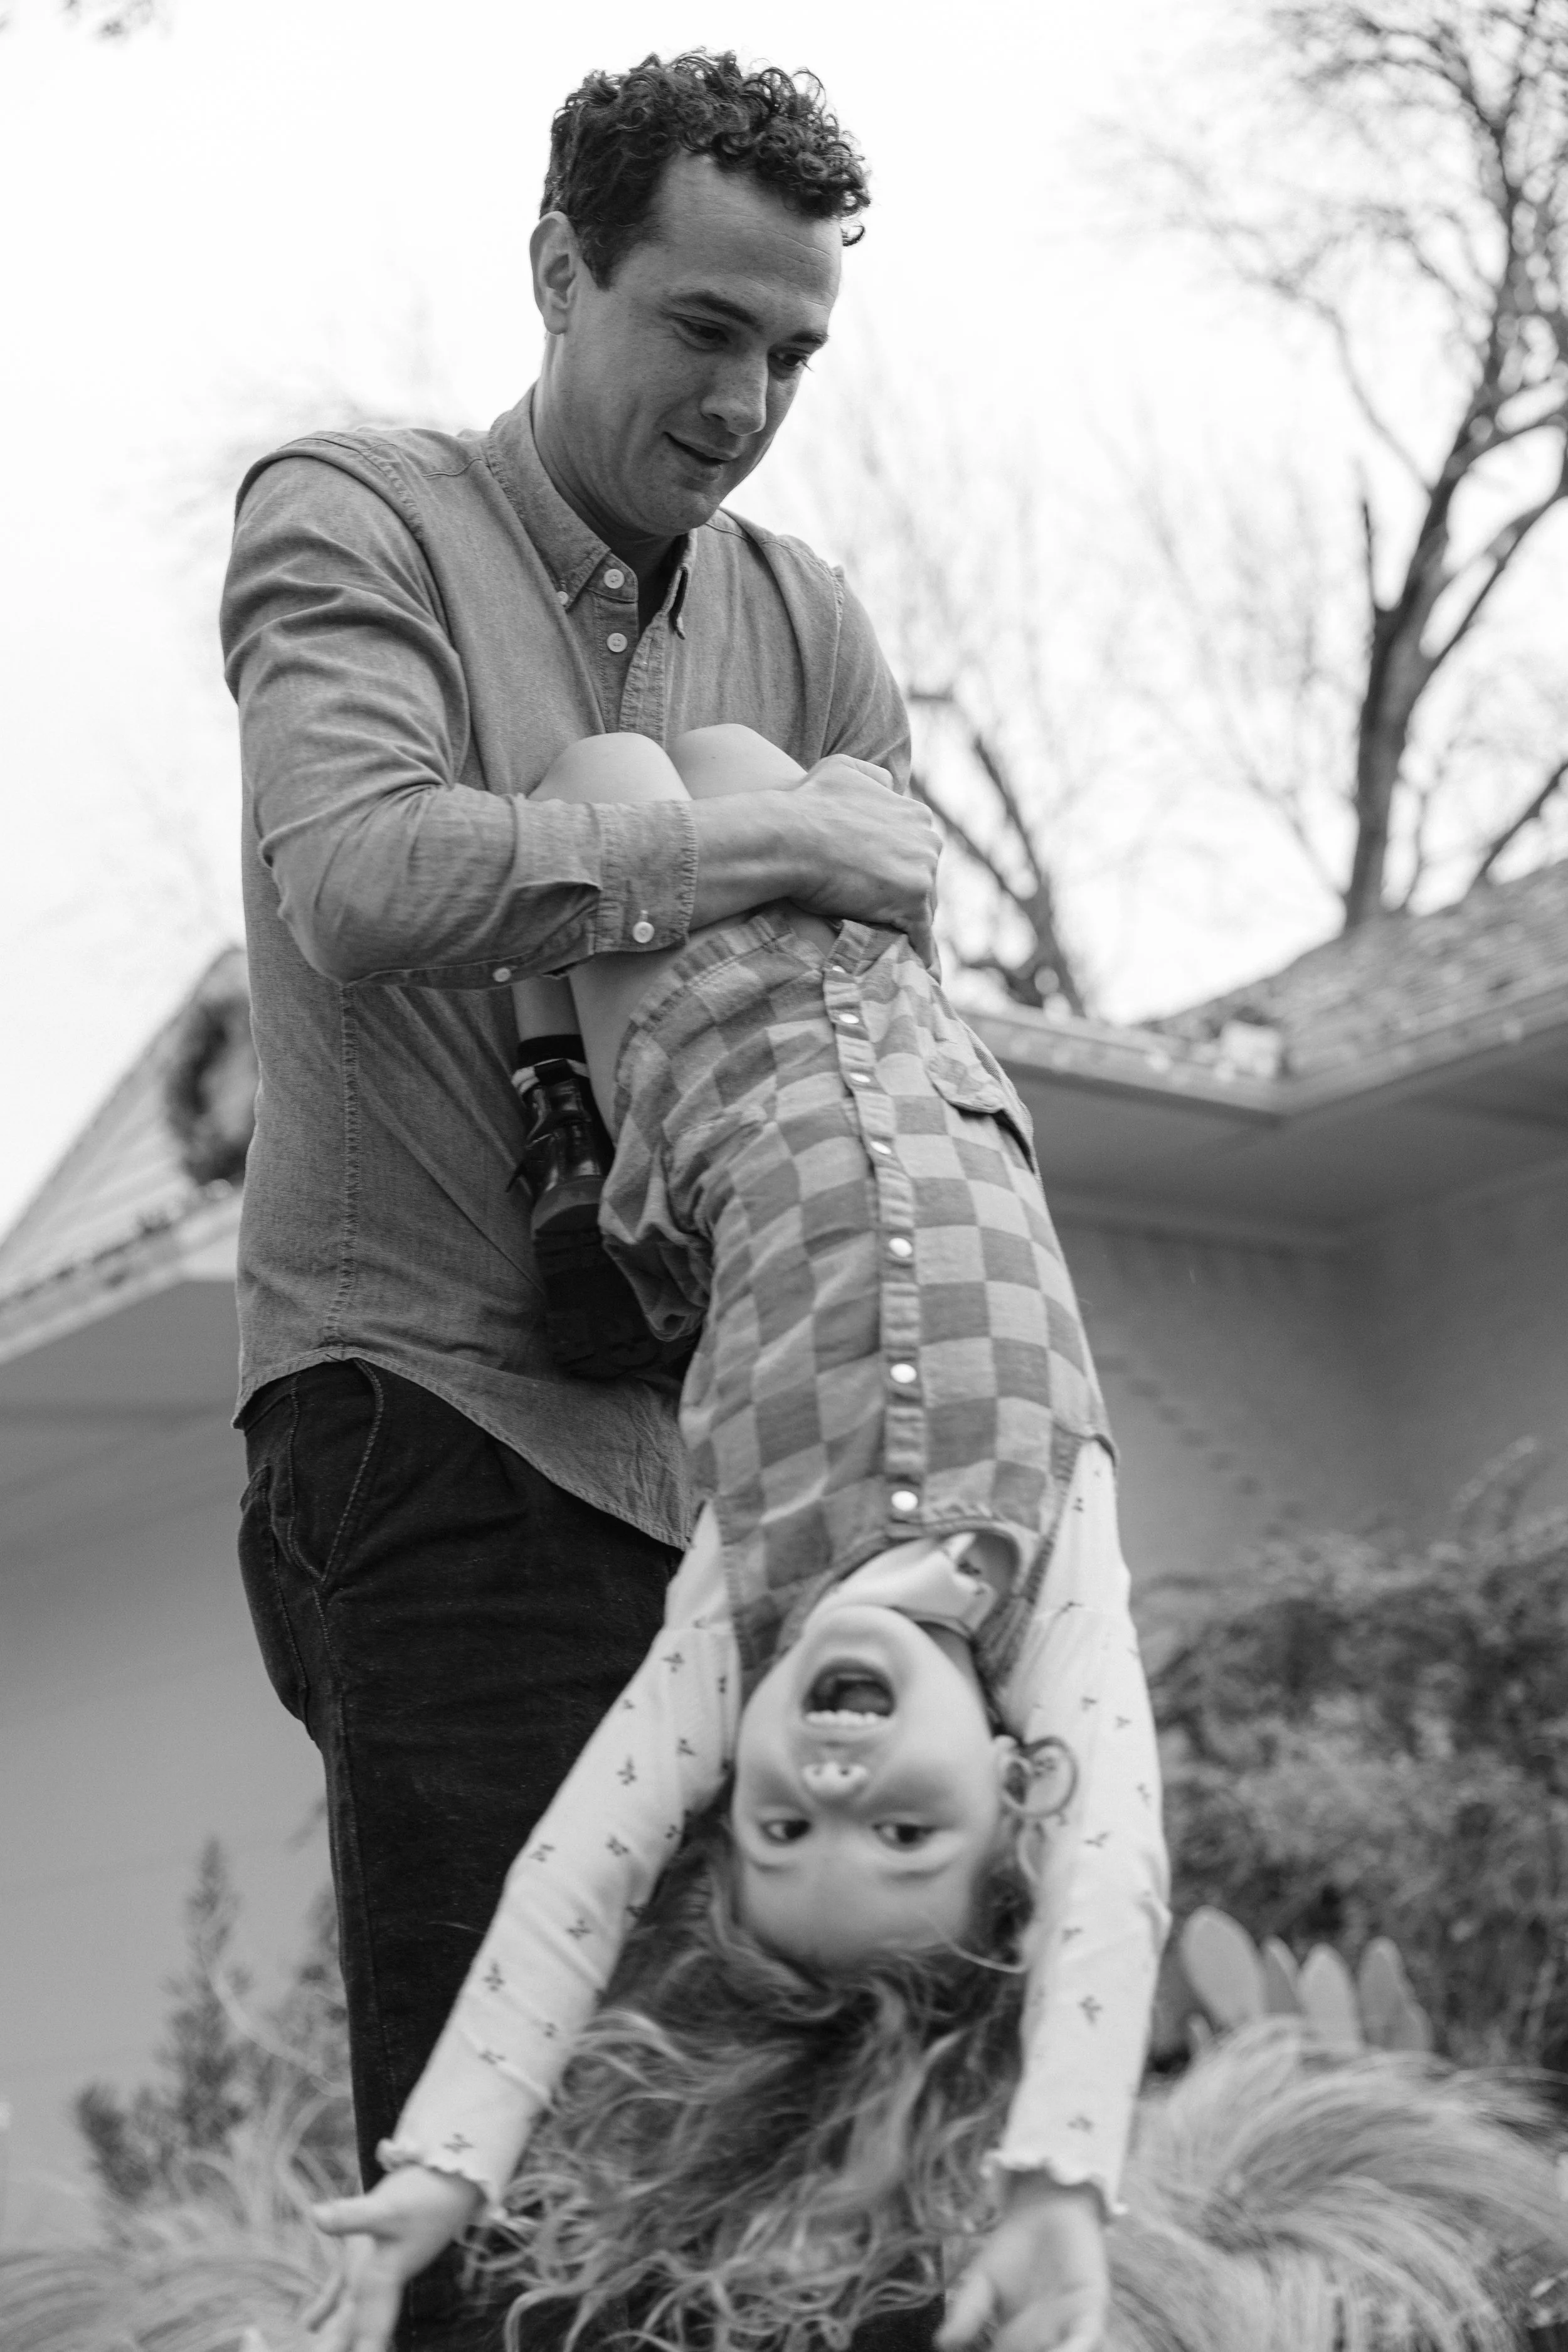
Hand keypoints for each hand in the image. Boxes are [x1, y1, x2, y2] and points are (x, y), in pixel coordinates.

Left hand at [305, 2166, 482, 2351]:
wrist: (446, 2176)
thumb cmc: (425, 2196)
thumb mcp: (389, 2208)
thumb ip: (352, 2216)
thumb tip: (315, 2217)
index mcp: (384, 2282)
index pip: (369, 2334)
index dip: (364, 2350)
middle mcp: (375, 2285)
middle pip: (351, 2331)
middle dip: (335, 2347)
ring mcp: (368, 2271)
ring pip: (342, 2317)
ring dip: (329, 2336)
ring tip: (310, 2351)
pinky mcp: (363, 2255)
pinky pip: (338, 2292)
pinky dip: (324, 2308)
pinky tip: (308, 2324)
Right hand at [786, 756, 940, 964]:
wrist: (789, 838)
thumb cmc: (806, 805)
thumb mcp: (841, 769)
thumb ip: (872, 775)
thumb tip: (888, 782)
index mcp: (916, 814)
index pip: (915, 854)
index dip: (896, 873)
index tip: (877, 890)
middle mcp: (928, 840)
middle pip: (923, 882)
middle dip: (903, 899)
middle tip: (876, 922)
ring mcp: (923, 870)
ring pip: (922, 909)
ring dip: (906, 926)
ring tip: (890, 950)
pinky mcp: (913, 899)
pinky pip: (921, 936)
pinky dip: (920, 954)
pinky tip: (919, 973)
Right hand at [938, 2176, 1107, 2351]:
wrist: (1045, 2207)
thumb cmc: (1014, 2247)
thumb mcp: (981, 2281)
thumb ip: (968, 2312)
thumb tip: (941, 2342)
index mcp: (1017, 2346)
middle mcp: (1047, 2345)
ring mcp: (1071, 2333)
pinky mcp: (1092, 2312)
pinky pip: (1088, 2339)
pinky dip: (1077, 2349)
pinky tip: (1065, 2351)